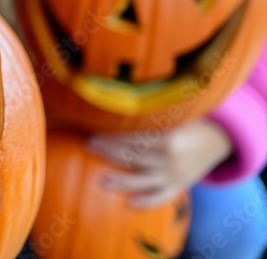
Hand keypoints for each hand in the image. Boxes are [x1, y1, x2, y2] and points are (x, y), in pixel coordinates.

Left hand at [88, 118, 233, 207]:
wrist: (221, 138)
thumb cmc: (191, 121)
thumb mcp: (174, 114)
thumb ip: (150, 116)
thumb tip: (117, 107)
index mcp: (167, 138)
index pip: (132, 138)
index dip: (112, 136)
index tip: (95, 131)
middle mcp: (170, 159)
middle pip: (132, 156)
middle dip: (108, 151)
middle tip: (89, 144)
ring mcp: (174, 175)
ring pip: (142, 180)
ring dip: (120, 181)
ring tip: (101, 180)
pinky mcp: (180, 186)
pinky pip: (162, 197)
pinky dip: (147, 202)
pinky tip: (129, 203)